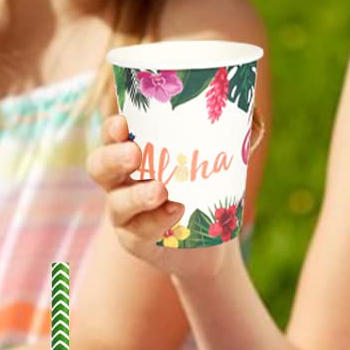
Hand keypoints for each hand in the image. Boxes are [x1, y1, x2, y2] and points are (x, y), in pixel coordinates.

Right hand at [87, 115, 233, 276]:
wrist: (210, 242)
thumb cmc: (207, 189)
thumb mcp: (220, 160)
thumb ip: (231, 134)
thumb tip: (251, 107)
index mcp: (133, 154)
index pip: (112, 137)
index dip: (111, 129)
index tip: (123, 122)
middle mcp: (120, 182)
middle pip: (98, 167)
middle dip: (112, 158)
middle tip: (135, 153)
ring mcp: (124, 213)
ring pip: (116, 203)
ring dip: (136, 195)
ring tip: (160, 190)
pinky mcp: (134, 240)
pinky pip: (139, 231)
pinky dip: (157, 220)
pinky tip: (177, 211)